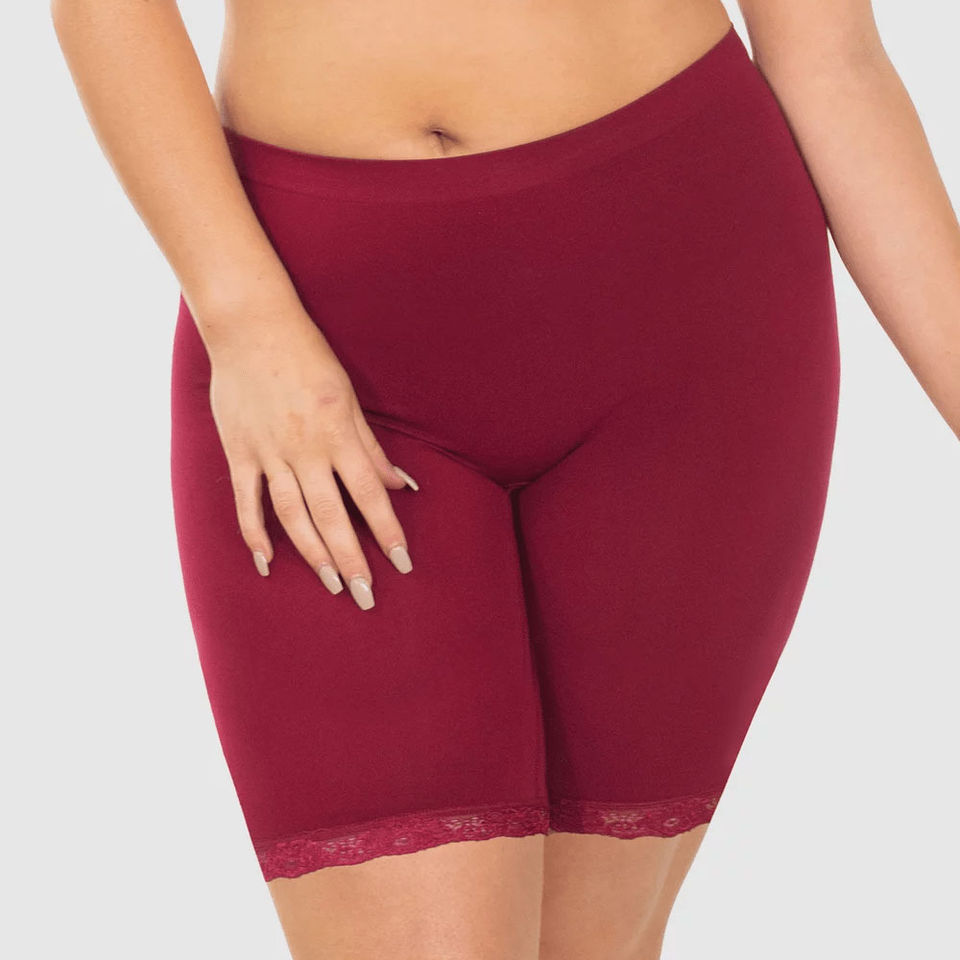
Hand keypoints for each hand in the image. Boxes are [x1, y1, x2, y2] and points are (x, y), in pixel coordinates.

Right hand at [202, 292, 417, 609]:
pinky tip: (267, 563)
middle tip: (366, 595)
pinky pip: (247, 501)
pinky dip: (255, 534)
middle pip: (332, 515)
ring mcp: (269, 453)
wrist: (251, 327)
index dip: (387, 531)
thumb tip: (400, 486)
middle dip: (352, 558)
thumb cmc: (308, 358)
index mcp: (338, 433)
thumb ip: (370, 447)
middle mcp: (305, 449)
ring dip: (313, 554)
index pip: (369, 494)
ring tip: (333, 585)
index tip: (402, 564)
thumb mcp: (348, 398)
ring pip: (292, 516)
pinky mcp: (239, 453)